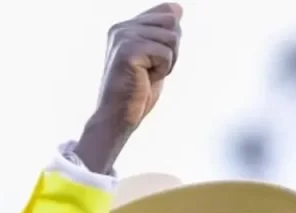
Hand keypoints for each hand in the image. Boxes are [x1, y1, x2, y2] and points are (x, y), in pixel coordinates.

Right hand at [75, 3, 182, 172]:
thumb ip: (163, 33)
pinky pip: (165, 53)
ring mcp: (124, 37)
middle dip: (172, 50)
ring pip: (172, 37)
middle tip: (152, 69)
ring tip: (146, 75)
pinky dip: (162, 70)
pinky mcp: (128, 50)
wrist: (118, 118)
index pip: (168, 12)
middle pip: (172, 22)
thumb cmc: (136, 92)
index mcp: (126, 26)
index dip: (171, 40)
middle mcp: (122, 27)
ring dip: (167, 62)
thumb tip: (178, 8)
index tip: (153, 60)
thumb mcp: (154, 58)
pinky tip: (144, 79)